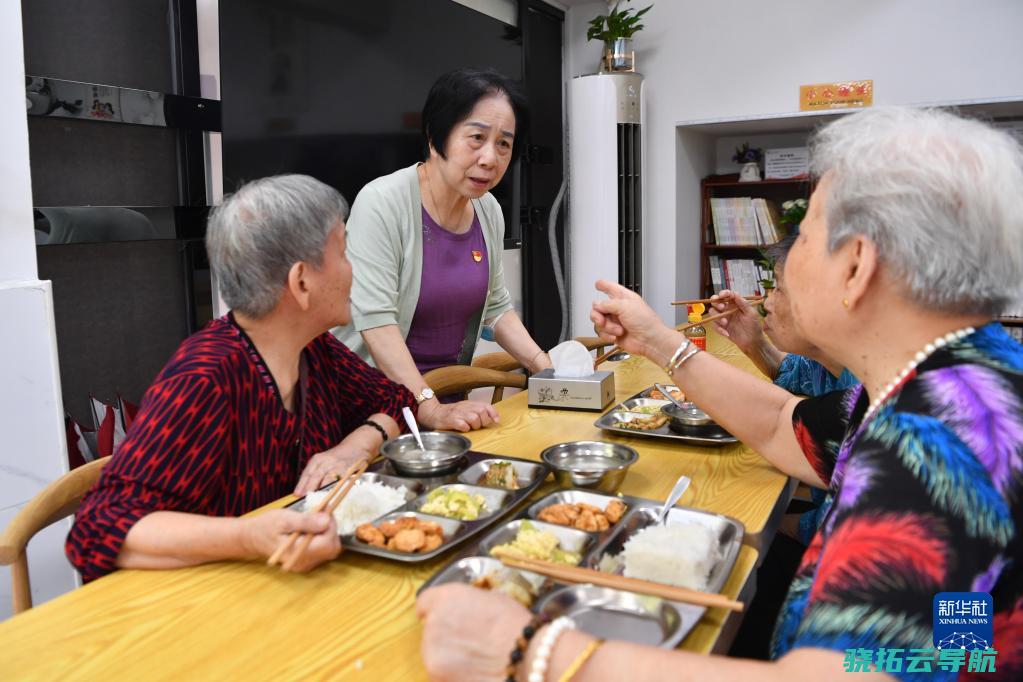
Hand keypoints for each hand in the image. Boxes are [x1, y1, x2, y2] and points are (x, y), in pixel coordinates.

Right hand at [242, 509, 341, 571]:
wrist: (251, 538)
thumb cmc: (266, 526)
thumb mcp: (285, 519)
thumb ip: (306, 521)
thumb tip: (327, 520)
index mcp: (298, 554)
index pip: (328, 543)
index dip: (331, 526)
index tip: (325, 511)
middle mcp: (303, 563)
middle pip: (332, 548)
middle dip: (331, 529)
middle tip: (321, 514)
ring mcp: (305, 564)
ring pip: (329, 549)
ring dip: (327, 532)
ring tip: (315, 520)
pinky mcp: (305, 562)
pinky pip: (322, 550)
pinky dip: (322, 538)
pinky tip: (312, 528)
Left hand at [294, 445, 368, 495]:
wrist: (355, 447)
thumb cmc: (336, 459)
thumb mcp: (322, 462)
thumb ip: (314, 475)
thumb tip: (304, 492)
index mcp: (317, 460)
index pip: (307, 473)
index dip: (301, 484)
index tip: (297, 494)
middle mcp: (326, 461)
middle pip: (316, 475)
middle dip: (310, 488)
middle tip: (305, 498)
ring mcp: (337, 465)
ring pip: (328, 478)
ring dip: (322, 489)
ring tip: (317, 499)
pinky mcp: (348, 469)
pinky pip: (341, 480)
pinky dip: (336, 488)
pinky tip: (332, 495)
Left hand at [417, 584, 531, 680]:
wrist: (525, 658)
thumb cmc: (515, 626)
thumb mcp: (492, 600)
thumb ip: (469, 604)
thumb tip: (465, 612)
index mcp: (446, 598)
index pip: (425, 602)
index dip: (436, 610)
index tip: (446, 618)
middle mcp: (433, 623)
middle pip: (430, 629)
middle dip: (446, 635)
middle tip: (470, 641)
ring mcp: (432, 653)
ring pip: (434, 654)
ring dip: (449, 656)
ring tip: (475, 660)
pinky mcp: (437, 677)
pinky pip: (441, 674)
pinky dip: (453, 674)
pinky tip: (474, 672)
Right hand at [418, 398, 498, 431]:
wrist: (432, 413)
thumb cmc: (451, 413)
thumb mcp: (465, 409)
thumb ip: (478, 412)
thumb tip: (493, 419)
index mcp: (469, 404)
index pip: (486, 405)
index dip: (493, 413)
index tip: (496, 421)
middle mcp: (465, 407)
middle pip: (482, 412)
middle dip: (483, 421)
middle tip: (478, 426)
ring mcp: (457, 413)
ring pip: (474, 418)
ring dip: (475, 425)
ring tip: (470, 427)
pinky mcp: (450, 420)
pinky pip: (463, 425)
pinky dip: (465, 429)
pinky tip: (462, 429)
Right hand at [590, 280, 672, 360]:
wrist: (649, 340)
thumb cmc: (646, 321)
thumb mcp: (625, 306)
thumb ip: (607, 304)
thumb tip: (596, 305)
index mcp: (623, 298)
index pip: (610, 288)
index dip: (603, 285)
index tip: (597, 284)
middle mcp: (618, 309)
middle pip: (598, 307)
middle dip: (597, 315)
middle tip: (601, 320)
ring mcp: (615, 321)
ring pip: (598, 321)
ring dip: (607, 327)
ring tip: (618, 330)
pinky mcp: (613, 333)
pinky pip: (601, 332)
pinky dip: (607, 335)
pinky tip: (616, 336)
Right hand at [708, 290, 763, 353]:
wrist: (752, 341)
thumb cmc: (754, 326)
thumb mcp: (751, 313)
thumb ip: (743, 304)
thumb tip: (735, 294)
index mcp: (736, 304)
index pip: (727, 295)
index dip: (723, 293)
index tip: (722, 295)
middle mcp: (728, 309)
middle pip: (716, 302)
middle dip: (716, 303)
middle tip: (722, 307)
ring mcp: (723, 318)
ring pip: (712, 312)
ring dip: (717, 317)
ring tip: (725, 323)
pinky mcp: (721, 327)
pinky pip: (714, 326)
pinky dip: (719, 329)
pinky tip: (727, 333)